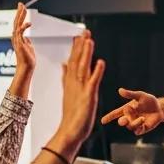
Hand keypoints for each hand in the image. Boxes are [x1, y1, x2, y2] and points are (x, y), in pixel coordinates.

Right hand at [12, 2, 35, 75]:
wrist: (26, 67)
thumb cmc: (28, 59)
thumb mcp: (28, 47)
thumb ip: (27, 42)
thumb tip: (27, 38)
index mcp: (18, 38)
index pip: (18, 24)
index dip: (19, 16)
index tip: (21, 8)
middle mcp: (16, 37)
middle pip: (16, 22)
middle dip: (19, 12)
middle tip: (20, 3)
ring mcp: (17, 40)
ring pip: (17, 24)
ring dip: (20, 16)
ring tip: (22, 7)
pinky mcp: (20, 43)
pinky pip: (20, 32)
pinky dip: (24, 27)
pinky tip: (29, 23)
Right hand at [51, 31, 105, 156]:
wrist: (70, 132)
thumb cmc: (72, 115)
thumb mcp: (68, 93)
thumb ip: (66, 77)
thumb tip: (63, 64)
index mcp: (71, 82)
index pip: (73, 61)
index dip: (76, 47)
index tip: (78, 35)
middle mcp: (75, 83)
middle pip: (77, 61)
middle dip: (81, 46)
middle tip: (84, 31)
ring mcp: (81, 89)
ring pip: (84, 68)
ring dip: (86, 54)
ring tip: (89, 40)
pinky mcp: (88, 97)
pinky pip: (93, 82)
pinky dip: (97, 72)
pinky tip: (100, 62)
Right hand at [100, 87, 163, 136]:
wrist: (160, 108)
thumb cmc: (149, 101)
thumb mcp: (140, 95)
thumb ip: (130, 94)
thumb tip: (120, 90)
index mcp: (126, 109)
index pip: (115, 113)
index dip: (109, 117)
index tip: (102, 121)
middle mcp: (129, 117)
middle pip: (121, 122)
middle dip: (122, 121)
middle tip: (125, 119)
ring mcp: (135, 124)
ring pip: (130, 126)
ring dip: (135, 122)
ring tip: (142, 118)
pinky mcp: (142, 129)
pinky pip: (137, 131)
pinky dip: (139, 127)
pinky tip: (143, 122)